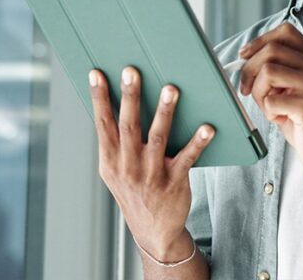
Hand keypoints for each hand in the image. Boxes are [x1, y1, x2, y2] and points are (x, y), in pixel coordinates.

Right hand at [89, 66, 214, 261]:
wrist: (153, 231)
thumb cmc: (135, 191)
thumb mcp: (116, 170)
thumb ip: (116, 142)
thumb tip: (121, 102)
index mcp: (110, 159)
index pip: (102, 123)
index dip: (98, 98)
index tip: (96, 73)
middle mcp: (127, 166)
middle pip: (128, 126)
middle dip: (130, 97)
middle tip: (132, 71)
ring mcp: (150, 175)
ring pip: (157, 138)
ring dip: (164, 112)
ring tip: (170, 89)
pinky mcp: (174, 182)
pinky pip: (187, 158)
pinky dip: (197, 142)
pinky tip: (207, 127)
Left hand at [238, 23, 302, 174]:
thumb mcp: (292, 87)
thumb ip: (276, 68)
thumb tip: (245, 56)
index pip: (285, 32)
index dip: (260, 41)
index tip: (245, 56)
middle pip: (272, 50)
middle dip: (250, 69)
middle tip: (246, 88)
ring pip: (268, 72)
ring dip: (259, 92)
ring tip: (270, 107)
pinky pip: (271, 100)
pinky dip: (268, 112)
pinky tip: (281, 119)